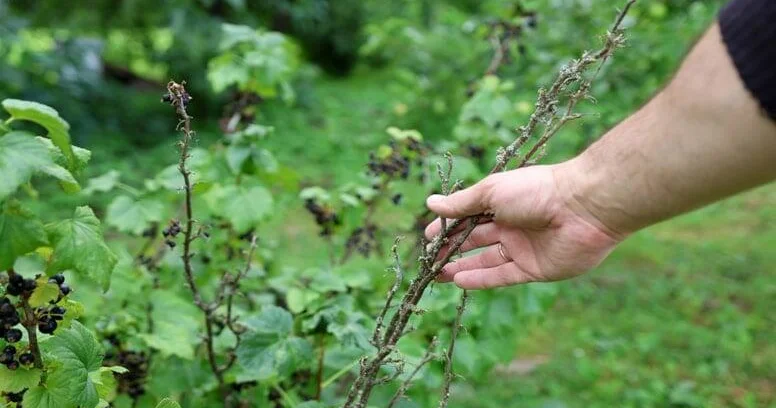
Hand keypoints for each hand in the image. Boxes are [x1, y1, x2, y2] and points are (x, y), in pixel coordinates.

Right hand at [424, 163, 623, 288]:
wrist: (583, 208)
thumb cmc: (535, 191)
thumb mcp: (491, 192)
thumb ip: (461, 203)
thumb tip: (430, 203)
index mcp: (502, 202)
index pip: (468, 216)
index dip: (448, 227)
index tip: (426, 238)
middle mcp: (511, 225)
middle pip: (475, 240)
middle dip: (451, 249)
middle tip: (428, 260)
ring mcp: (523, 248)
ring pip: (486, 261)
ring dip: (461, 267)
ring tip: (438, 275)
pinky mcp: (534, 269)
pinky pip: (502, 276)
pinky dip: (480, 279)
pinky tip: (459, 280)